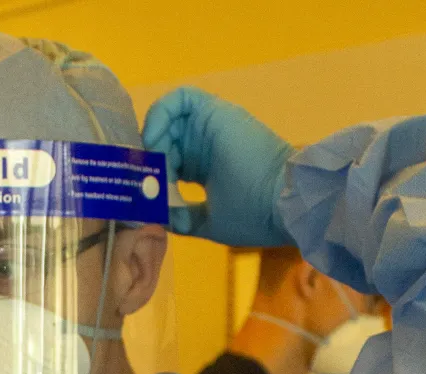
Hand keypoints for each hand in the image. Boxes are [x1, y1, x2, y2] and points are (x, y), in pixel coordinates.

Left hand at [142, 86, 293, 245]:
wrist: (283, 202)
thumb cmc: (252, 214)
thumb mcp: (211, 223)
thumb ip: (185, 219)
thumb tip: (160, 218)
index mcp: (207, 169)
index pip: (169, 164)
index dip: (152, 177)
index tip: (144, 197)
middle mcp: (206, 145)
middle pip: (164, 142)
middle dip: (148, 160)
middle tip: (142, 180)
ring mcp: (210, 126)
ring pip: (168, 120)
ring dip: (152, 138)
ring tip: (151, 162)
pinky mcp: (213, 111)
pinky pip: (179, 98)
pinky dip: (159, 114)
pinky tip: (155, 142)